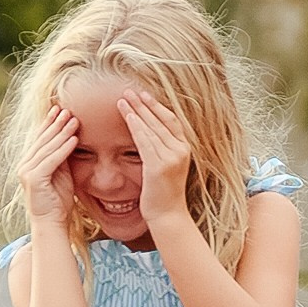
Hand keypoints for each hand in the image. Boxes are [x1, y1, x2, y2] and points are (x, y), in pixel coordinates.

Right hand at [18, 105, 81, 234]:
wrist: (52, 223)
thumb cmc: (59, 201)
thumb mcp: (62, 173)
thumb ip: (61, 157)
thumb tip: (69, 136)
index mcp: (29, 163)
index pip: (39, 139)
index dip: (49, 123)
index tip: (60, 109)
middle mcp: (24, 165)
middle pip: (42, 140)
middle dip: (55, 124)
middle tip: (68, 109)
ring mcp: (27, 172)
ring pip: (47, 148)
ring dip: (62, 133)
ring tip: (74, 120)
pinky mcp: (34, 180)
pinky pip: (51, 161)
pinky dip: (63, 149)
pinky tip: (74, 139)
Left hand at [117, 87, 195, 235]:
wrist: (168, 216)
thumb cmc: (163, 194)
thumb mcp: (167, 168)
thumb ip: (161, 151)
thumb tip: (148, 136)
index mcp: (184, 149)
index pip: (171, 121)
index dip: (157, 106)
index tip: (143, 95)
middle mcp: (181, 150)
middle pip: (160, 120)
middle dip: (144, 104)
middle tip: (130, 90)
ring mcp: (171, 158)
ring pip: (151, 128)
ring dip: (136, 111)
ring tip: (123, 99)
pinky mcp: (159, 166)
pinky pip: (145, 141)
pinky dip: (136, 126)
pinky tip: (128, 116)